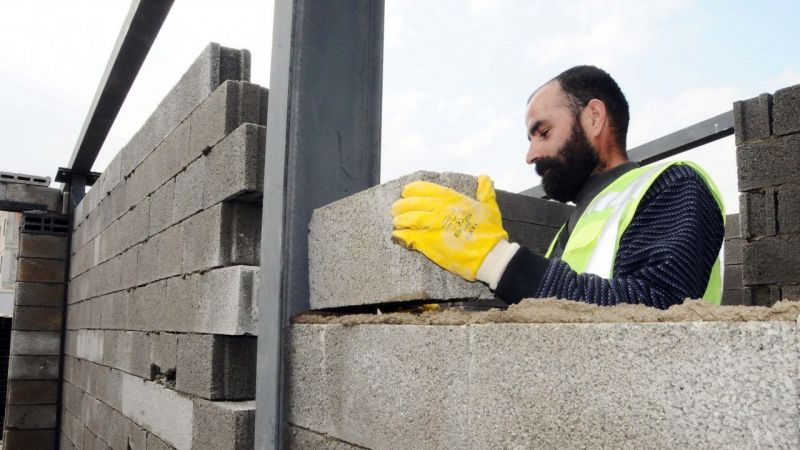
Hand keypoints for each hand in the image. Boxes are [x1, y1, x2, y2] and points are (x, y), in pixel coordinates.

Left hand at [390, 175, 507, 280]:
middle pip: (412, 203)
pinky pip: (408, 236)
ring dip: (399, 220)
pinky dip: (400, 235)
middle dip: (401, 205)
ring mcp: (432, 226)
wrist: (490, 255)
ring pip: (408, 218)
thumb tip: (484, 178)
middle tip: (395, 209)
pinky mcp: (429, 243)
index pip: (425, 189)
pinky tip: (396, 235)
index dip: (412, 189)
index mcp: (452, 199)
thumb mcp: (490, 207)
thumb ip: (485, 192)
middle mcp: (439, 210)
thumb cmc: (490, 231)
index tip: (405, 192)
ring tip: (396, 223)